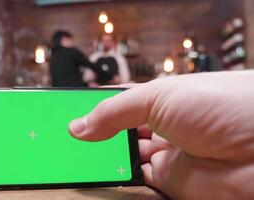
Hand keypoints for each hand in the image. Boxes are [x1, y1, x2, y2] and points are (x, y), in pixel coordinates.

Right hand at [69, 71, 253, 199]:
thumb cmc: (220, 104)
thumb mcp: (157, 96)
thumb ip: (115, 111)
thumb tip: (79, 126)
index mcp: (162, 99)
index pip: (121, 103)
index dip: (97, 109)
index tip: (71, 115)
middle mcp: (164, 126)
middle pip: (121, 132)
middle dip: (97, 135)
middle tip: (69, 140)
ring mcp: (168, 155)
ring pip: (126, 158)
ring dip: (105, 158)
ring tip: (77, 157)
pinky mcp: (172, 183)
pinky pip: (138, 182)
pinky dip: (119, 179)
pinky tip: (101, 174)